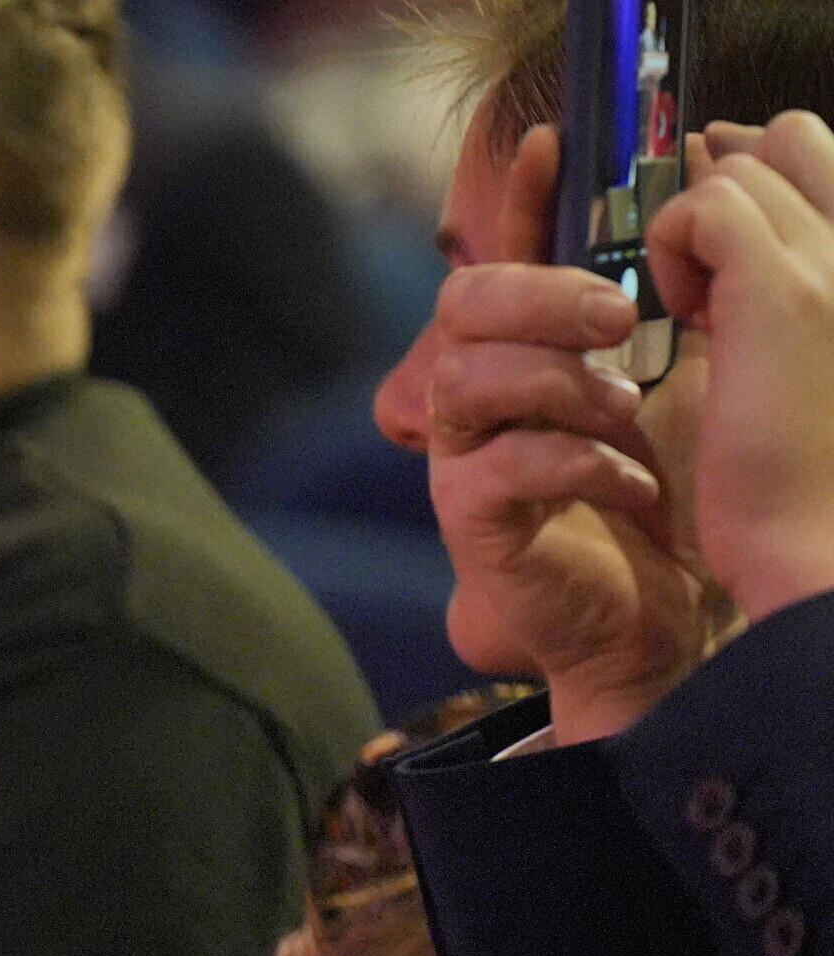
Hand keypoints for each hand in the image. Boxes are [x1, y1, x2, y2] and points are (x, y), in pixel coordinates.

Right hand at [423, 125, 712, 739]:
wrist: (652, 617)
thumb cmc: (664, 500)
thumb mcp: (674, 384)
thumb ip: (659, 313)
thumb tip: (684, 221)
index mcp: (525, 353)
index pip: (503, 256)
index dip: (519, 200)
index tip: (551, 146)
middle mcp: (481, 397)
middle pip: (463, 308)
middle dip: (542, 298)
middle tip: (619, 318)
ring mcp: (466, 459)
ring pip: (470, 378)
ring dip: (560, 382)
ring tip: (626, 412)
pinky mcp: (473, 522)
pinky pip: (502, 465)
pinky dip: (579, 464)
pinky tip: (632, 483)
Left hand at [651, 114, 833, 624]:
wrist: (825, 549)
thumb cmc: (806, 473)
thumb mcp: (803, 357)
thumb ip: (776, 284)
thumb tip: (722, 209)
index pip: (819, 152)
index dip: (758, 184)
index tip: (722, 270)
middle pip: (788, 137)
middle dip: (726, 190)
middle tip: (706, 286)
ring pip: (741, 166)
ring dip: (693, 231)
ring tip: (696, 314)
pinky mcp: (782, 290)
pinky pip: (702, 204)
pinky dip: (669, 249)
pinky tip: (682, 320)